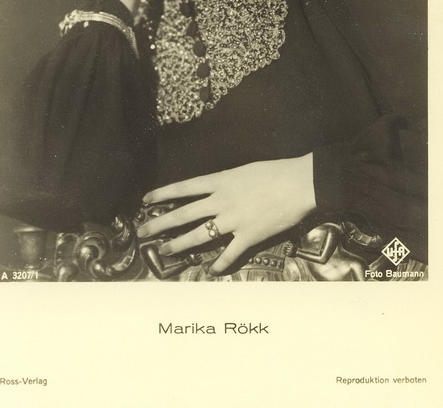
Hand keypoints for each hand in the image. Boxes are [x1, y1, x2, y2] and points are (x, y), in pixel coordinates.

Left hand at [137, 156, 315, 274]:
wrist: (299, 183)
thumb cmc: (275, 171)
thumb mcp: (244, 170)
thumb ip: (228, 182)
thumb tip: (217, 189)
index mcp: (220, 181)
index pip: (184, 188)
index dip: (163, 194)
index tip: (146, 200)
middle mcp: (221, 201)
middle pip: (183, 214)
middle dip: (160, 223)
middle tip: (143, 231)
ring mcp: (233, 220)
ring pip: (199, 235)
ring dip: (179, 244)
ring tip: (164, 250)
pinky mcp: (248, 236)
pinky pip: (229, 253)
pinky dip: (220, 263)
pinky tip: (211, 271)